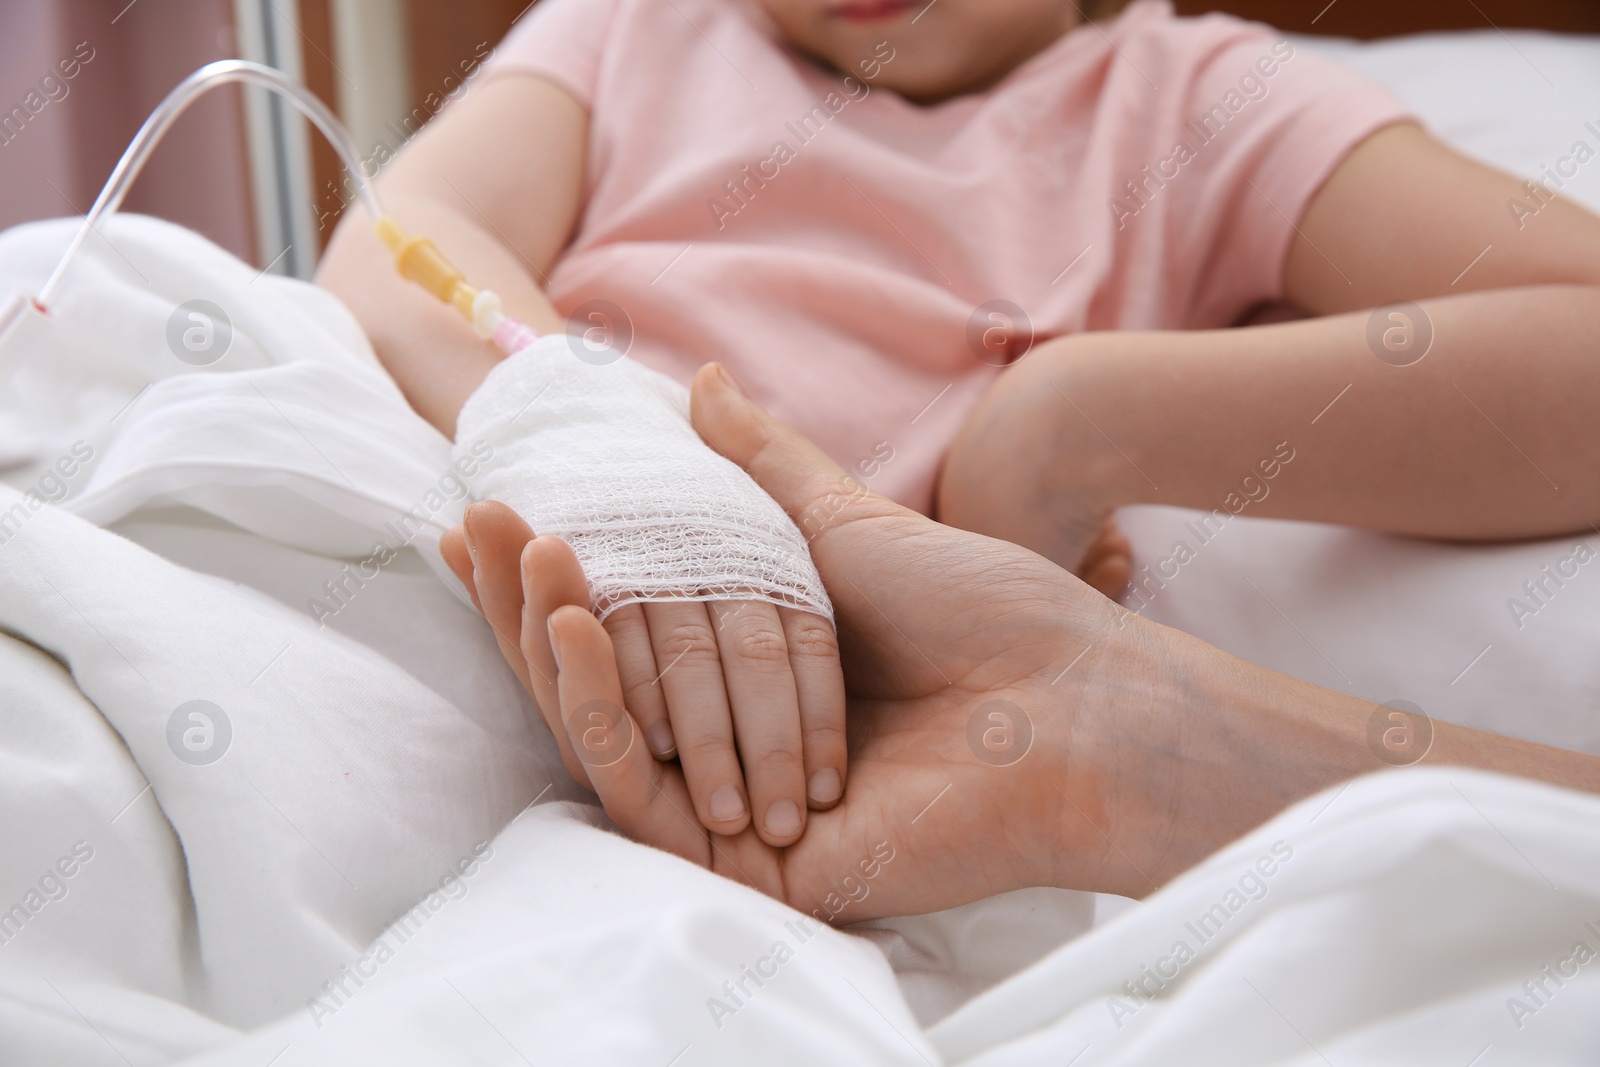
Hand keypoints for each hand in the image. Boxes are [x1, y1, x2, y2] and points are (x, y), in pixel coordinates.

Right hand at [449, 362, 1208, 920]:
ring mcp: (730, 811)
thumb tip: (698, 382)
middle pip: (600, 679)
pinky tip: (577, 621)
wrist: (1070, 706)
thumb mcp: (846, 526)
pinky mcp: (743, 867)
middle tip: (479, 513)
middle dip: (530, 597)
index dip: (558, 569)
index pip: (624, 625)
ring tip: (518, 543)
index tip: (497, 506)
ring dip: (548, 638)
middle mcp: (730, 745)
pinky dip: (600, 707)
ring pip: (603, 735)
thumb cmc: (980, 613)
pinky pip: (641, 793)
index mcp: (749, 678)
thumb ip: (763, 470)